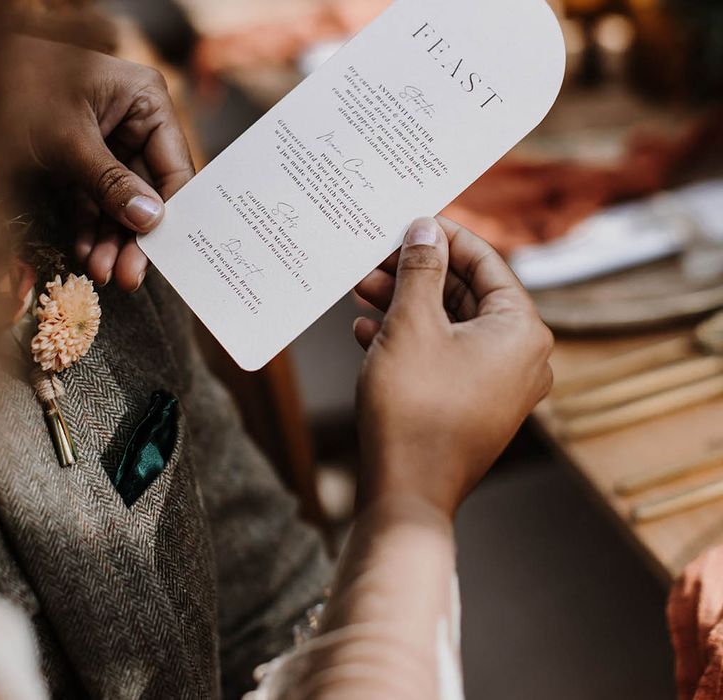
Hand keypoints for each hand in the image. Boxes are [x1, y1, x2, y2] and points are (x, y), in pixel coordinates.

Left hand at [6, 35, 194, 290]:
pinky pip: (94, 201)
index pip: (174, 167)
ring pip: (121, 202)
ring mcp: (109, 143)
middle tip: (130, 276)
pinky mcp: (82, 161)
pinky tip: (85, 253)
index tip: (167, 253)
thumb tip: (150, 221)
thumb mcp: (68, 138)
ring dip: (111, 240)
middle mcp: (135, 123)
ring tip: (101, 271)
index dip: (172, 213)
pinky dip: (89, 228)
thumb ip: (111, 182)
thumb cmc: (20, 85)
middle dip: (135, 235)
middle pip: (149, 191)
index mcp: (147, 102)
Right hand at [354, 216, 553, 517]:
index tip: (412, 222)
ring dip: (406, 306)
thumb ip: (421, 270)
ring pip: (450, 327)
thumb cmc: (413, 409)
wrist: (406, 491)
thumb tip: (425, 230)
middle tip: (376, 259)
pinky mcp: (472, 404)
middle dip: (416, 275)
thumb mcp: (411, 324)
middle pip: (466, 295)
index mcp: (521, 331)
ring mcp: (498, 385)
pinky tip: (368, 332)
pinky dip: (410, 341)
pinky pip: (444, 358)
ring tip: (363, 291)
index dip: (445, 237)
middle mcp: (520, 357)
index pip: (486, 263)